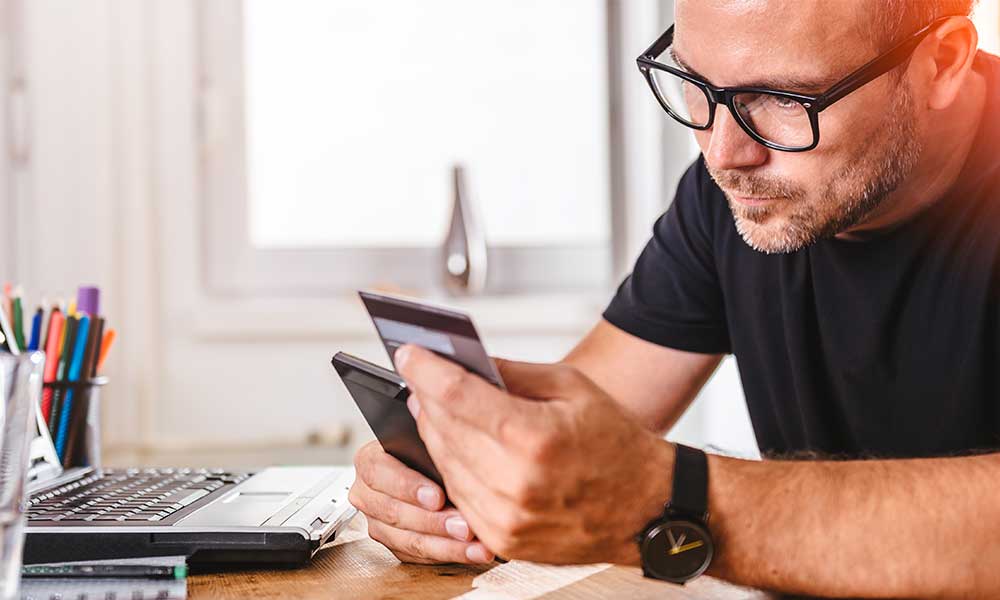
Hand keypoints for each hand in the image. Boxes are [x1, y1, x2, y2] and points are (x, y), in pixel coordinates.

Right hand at [349, 440, 494, 563]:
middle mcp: (367, 494)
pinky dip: (448, 555)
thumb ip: (431, 441)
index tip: (438, 497)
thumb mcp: (426, 441)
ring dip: (446, 545)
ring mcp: (378, 523)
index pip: (380, 473)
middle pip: (395, 512)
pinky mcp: (393, 545)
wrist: (428, 471)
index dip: (409, 487)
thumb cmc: (427, 452)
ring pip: (408, 540)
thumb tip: (444, 438)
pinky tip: (472, 552)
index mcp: (369, 462)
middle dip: (434, 522)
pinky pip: (418, 556)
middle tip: (465, 526)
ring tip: (475, 545)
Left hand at [395, 345, 674, 564]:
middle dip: (427, 399)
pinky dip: (452, 469)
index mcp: (534, 437)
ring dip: (434, 434)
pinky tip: (457, 448)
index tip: (409, 354)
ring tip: (435, 409)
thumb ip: (512, 373)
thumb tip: (464, 363)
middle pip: (443, 430)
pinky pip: (459, 496)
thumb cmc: (616, 444)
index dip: (425, 370)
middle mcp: (515, 483)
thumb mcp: (571, 388)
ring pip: (444, 465)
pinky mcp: (504, 540)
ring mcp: (506, 518)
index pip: (456, 396)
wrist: (650, 508)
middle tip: (421, 378)